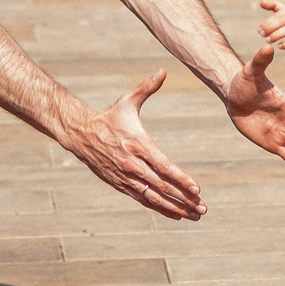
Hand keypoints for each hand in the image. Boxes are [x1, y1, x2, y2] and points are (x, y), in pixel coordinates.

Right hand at [66, 70, 206, 219]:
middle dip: (184, 199)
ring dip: (175, 208)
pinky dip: (160, 208)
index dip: (180, 178)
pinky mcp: (121, 185)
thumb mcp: (127, 101)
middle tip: (203, 208)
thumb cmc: (109, 116)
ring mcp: (127, 178)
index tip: (196, 188)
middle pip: (162, 186)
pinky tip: (176, 214)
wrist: (81, 134)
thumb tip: (162, 70)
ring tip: (195, 215)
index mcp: (138, 145)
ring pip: (154, 197)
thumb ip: (147, 88)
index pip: (163, 166)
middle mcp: (133, 165)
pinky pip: (144, 200)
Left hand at [256, 0, 284, 50]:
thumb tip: (261, 3)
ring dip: (277, 35)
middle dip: (271, 27)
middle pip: (284, 20)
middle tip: (261, 34)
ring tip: (268, 40)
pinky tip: (280, 46)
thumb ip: (275, 6)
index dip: (268, 22)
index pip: (279, 15)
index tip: (259, 29)